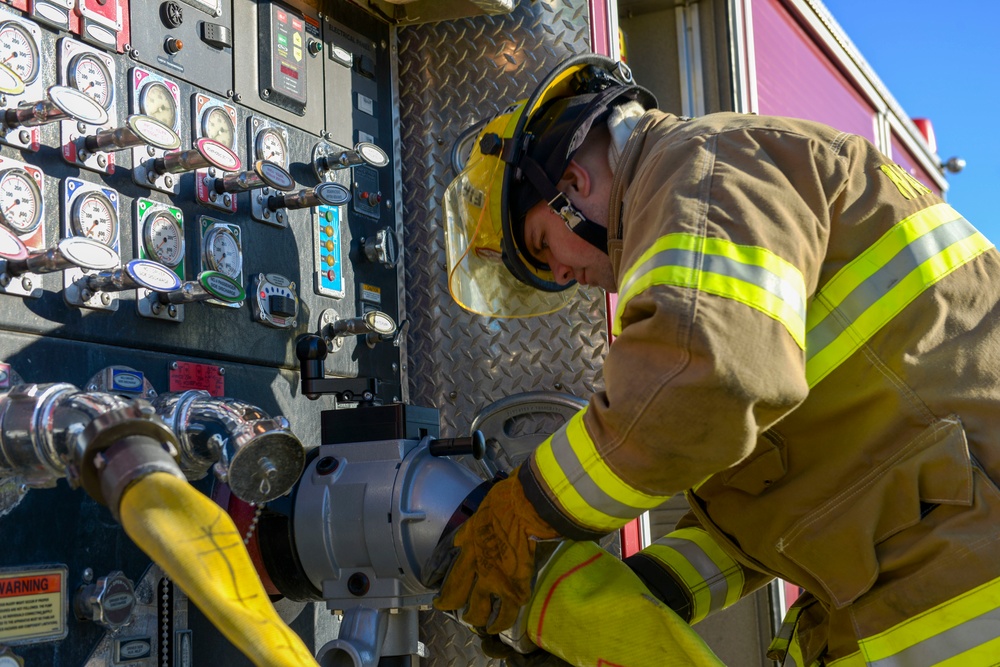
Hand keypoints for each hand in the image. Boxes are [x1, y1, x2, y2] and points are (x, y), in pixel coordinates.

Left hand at [428, 469, 558, 632]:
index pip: (441, 562)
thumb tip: (484, 526)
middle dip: (448, 603)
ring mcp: (492, 580)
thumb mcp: (483, 509)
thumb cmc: (510, 500)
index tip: (429, 580)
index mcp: (465, 542)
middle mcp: (474, 565)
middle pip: (453, 593)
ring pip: (476, 611)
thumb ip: (479, 525)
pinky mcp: (513, 590)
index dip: (433, 573)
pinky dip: (499, 623)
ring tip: (476, 620)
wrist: (528, 507)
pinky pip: (504, 615)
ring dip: (474, 617)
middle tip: (446, 606)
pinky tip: (496, 627)